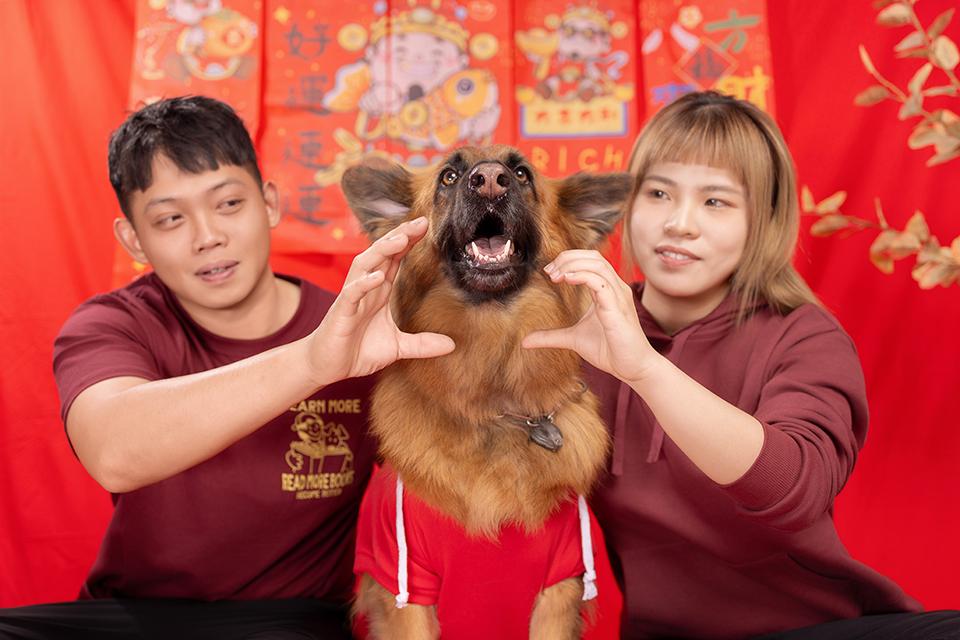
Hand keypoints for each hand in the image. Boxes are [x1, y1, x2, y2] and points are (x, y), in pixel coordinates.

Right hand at [308, 217, 454, 384]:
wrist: (327, 367)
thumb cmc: (357, 351)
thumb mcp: (397, 347)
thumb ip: (422, 344)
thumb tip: (452, 346)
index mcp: (379, 292)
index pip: (395, 260)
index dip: (408, 242)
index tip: (426, 227)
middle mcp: (366, 288)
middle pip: (382, 254)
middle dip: (400, 237)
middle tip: (421, 222)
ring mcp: (352, 298)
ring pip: (365, 265)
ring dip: (382, 251)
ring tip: (401, 239)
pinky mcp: (341, 312)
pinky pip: (352, 293)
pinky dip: (364, 284)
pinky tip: (378, 277)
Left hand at [522, 250, 658, 384]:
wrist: (633, 368)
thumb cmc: (610, 351)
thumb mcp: (573, 339)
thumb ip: (551, 337)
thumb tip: (525, 341)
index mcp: (608, 290)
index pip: (591, 260)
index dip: (569, 260)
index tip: (550, 272)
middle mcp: (615, 288)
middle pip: (593, 257)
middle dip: (568, 258)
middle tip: (549, 272)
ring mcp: (618, 296)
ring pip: (597, 264)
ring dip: (572, 265)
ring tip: (555, 276)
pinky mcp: (617, 308)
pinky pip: (600, 283)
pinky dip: (581, 276)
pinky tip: (566, 279)